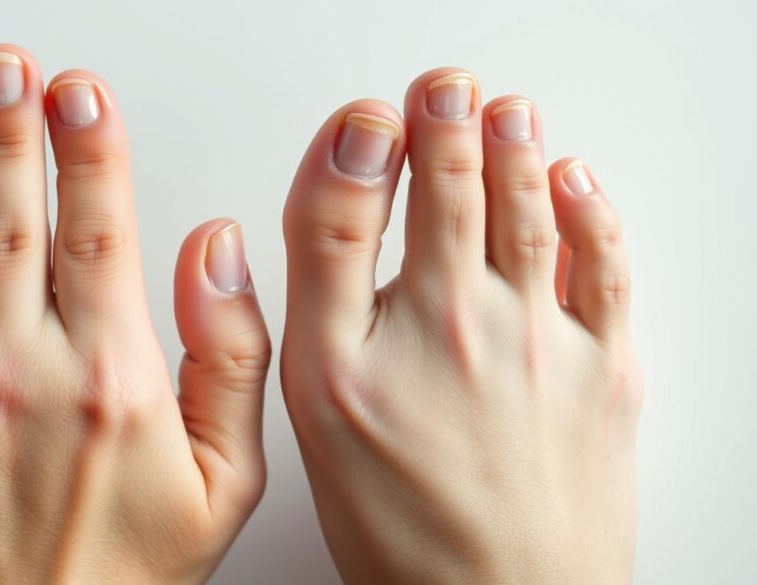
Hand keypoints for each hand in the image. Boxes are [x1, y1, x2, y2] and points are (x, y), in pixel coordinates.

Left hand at [0, 44, 269, 584]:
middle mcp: (28, 373)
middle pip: (21, 219)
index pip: (100, 234)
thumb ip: (233, 357)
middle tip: (17, 68)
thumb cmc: (133, 559)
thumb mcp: (229, 477)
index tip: (86, 96)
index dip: (91, 151)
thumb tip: (218, 252)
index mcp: (113, 383)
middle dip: (19, 128)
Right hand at [281, 68, 641, 583]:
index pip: (340, 215)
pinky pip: (607, 262)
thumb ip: (318, 311)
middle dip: (443, 122)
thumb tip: (330, 222)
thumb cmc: (404, 530)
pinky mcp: (604, 365)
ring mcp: (531, 346)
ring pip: (525, 209)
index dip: (351, 148)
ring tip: (503, 108)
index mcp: (354, 358)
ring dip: (514, 143)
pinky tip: (574, 178)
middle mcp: (443, 337)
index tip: (364, 118)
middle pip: (444, 195)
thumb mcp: (319, 422)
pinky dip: (593, 208)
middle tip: (443, 85)